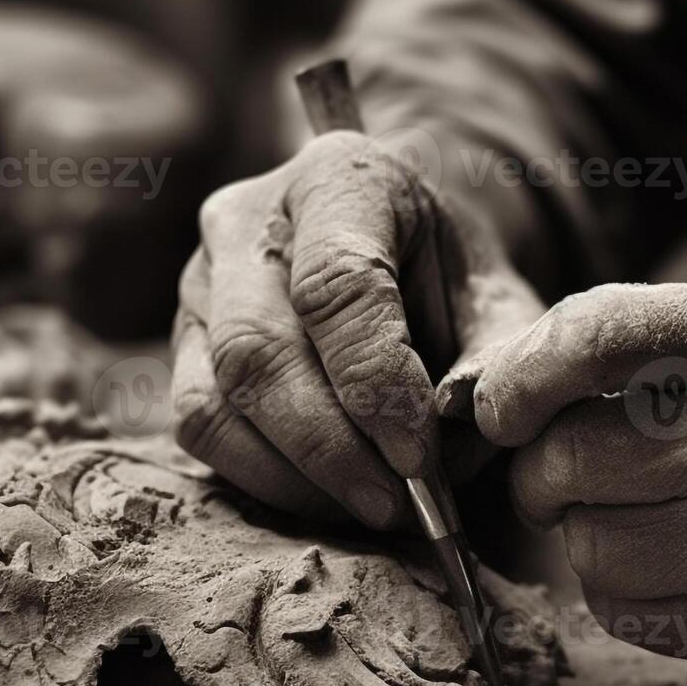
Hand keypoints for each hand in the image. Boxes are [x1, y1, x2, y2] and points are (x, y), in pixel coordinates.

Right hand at [170, 131, 543, 525]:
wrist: (411, 254)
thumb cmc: (458, 278)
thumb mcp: (502, 302)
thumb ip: (494, 361)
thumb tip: (446, 438)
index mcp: (340, 178)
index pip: (336, 284)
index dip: (376, 385)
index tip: (420, 459)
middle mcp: (248, 218)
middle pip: (260, 349)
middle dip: (331, 448)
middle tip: (397, 506)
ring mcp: (201, 279)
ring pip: (217, 396)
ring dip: (296, 475)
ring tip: (371, 507)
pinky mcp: (184, 340)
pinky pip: (199, 424)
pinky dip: (263, 476)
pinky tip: (329, 496)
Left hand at [474, 281, 686, 673]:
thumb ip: (643, 341)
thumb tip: (503, 391)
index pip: (586, 337)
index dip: (518, 378)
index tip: (500, 407)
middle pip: (564, 461)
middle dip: (546, 471)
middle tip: (573, 473)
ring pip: (584, 548)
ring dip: (587, 534)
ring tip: (643, 516)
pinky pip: (625, 613)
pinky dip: (626, 590)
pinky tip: (679, 561)